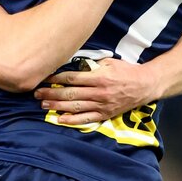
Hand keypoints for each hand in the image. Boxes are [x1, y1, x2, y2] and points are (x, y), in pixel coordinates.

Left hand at [35, 58, 156, 124]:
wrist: (144, 85)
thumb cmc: (126, 70)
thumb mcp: (109, 61)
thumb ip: (92, 64)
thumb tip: (74, 64)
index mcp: (99, 77)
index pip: (72, 78)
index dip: (56, 78)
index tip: (44, 78)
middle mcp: (98, 92)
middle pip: (70, 94)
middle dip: (52, 94)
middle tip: (37, 93)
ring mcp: (101, 105)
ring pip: (75, 107)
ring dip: (57, 106)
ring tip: (43, 105)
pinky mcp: (105, 114)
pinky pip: (86, 119)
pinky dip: (72, 120)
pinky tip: (60, 119)